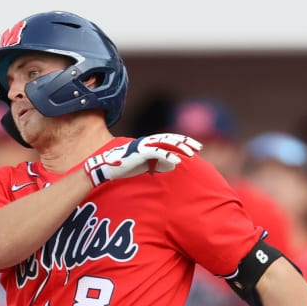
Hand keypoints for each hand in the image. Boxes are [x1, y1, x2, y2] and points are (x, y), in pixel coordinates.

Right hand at [83, 134, 201, 186]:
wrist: (107, 167)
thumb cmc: (126, 166)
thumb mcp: (146, 165)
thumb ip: (160, 163)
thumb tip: (174, 165)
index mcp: (150, 143)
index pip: (170, 139)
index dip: (183, 141)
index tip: (196, 146)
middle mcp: (148, 141)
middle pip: (171, 138)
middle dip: (185, 142)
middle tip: (199, 147)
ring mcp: (144, 146)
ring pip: (165, 143)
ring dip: (179, 148)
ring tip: (191, 153)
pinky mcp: (140, 152)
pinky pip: (157, 153)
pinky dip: (168, 156)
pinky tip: (177, 161)